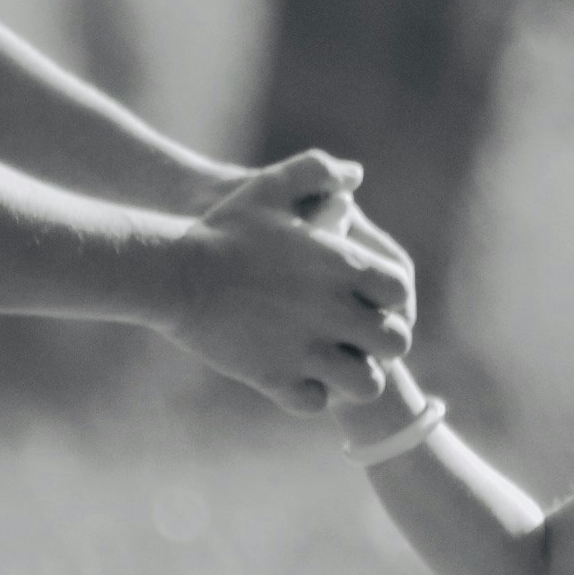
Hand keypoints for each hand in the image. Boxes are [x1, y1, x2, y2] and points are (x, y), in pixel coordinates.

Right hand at [173, 152, 414, 412]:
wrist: (173, 273)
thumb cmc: (223, 226)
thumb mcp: (271, 185)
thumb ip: (319, 171)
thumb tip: (355, 176)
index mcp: (341, 265)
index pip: (400, 291)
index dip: (391, 298)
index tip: (371, 299)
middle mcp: (334, 310)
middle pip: (394, 342)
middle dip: (381, 342)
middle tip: (357, 338)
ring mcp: (306, 348)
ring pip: (365, 383)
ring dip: (353, 376)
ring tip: (332, 364)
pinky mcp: (275, 378)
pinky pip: (315, 402)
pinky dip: (309, 394)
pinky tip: (293, 377)